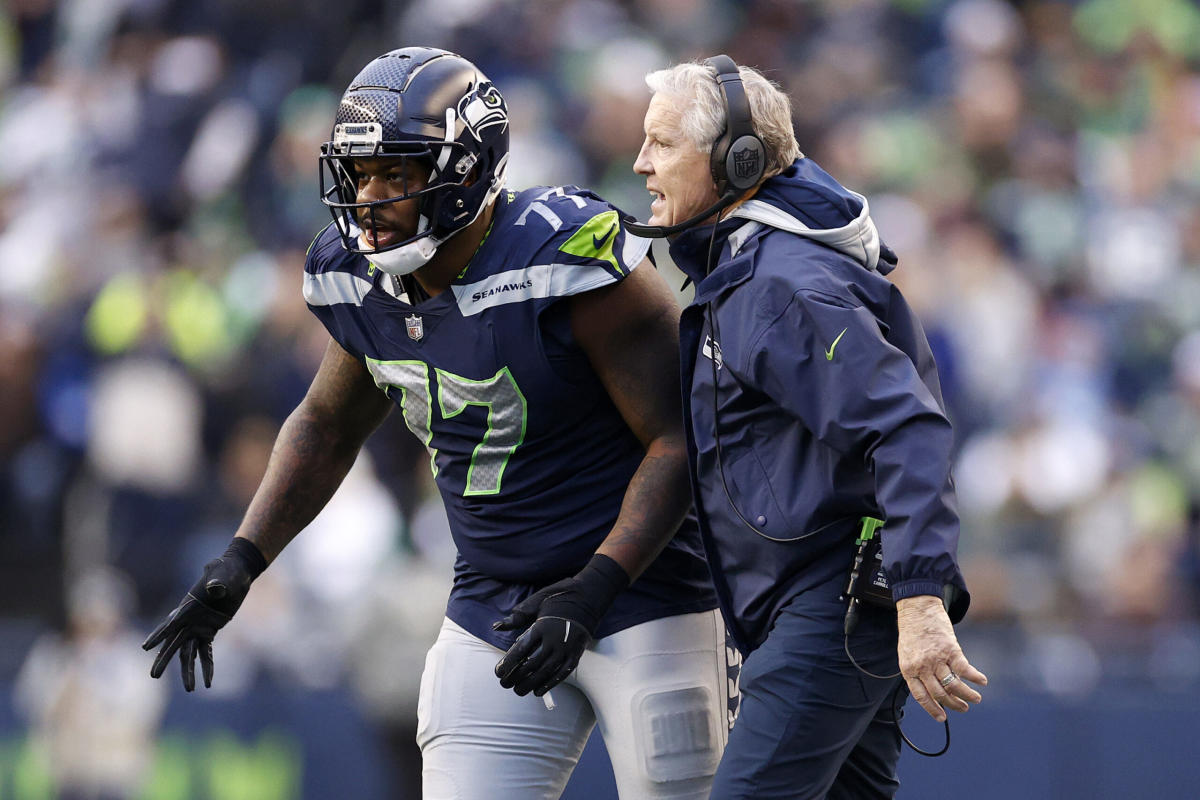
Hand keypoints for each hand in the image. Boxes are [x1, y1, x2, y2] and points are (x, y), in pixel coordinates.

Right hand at [142, 538, 265, 690]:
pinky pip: (206, 653)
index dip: (158, 635)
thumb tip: (215, 588)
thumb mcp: (223, 573)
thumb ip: (217, 581)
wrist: (237, 573)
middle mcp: (189, 620)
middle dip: (164, 659)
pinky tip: (208, 683)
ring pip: (188, 653)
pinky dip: (207, 667)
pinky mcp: (209, 632)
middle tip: (153, 676)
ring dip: (188, 671)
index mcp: (188, 607)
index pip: (170, 623)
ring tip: (190, 689)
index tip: (146, 647)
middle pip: (174, 643)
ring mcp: (198, 627)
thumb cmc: (227, 570)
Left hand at [493, 554, 628, 696]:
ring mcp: (567, 648)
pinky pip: (562, 674)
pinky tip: (537, 691)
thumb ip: (518, 616)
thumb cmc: (558, 598)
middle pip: (532, 664)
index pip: (521, 650)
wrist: (589, 597)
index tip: (498, 672)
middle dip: (515, 677)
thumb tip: (496, 626)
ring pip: (546, 672)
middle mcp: (555, 639)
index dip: (508, 663)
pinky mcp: (576, 655)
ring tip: (518, 690)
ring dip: (530, 684)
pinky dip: (549, 685)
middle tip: (504, 684)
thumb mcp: (537, 602)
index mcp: (542, 625)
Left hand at [896, 594, 986, 721]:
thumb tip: (937, 689)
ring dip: (966, 695)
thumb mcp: (908, 654)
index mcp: (908, 669)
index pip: (921, 696)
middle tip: (963, 708)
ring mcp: (936, 658)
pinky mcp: (950, 649)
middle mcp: (922, 667)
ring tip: (975, 699)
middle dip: (953, 704)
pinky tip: (982, 681)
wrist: (917, 608)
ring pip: (953, 685)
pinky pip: (964, 669)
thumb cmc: (912, 631)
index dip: (932, 709)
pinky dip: (975, 677)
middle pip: (939, 693)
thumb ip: (919, 671)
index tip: (942, 718)